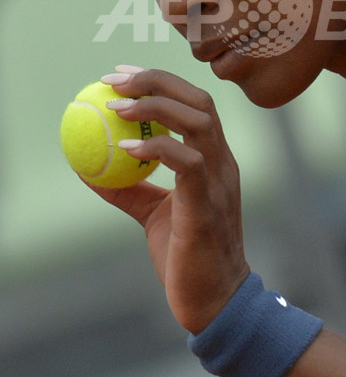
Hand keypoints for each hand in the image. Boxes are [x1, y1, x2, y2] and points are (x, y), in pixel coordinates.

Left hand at [94, 66, 249, 333]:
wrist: (216, 302)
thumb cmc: (186, 256)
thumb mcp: (153, 213)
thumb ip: (130, 187)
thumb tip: (90, 165)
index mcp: (215, 160)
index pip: (194, 104)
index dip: (161, 82)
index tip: (123, 74)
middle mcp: (222, 163)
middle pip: (199, 101)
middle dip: (157, 82)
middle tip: (115, 79)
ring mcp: (219, 182)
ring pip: (198, 123)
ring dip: (155, 108)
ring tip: (117, 108)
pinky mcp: (208, 206)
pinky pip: (187, 165)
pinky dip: (157, 149)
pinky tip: (126, 150)